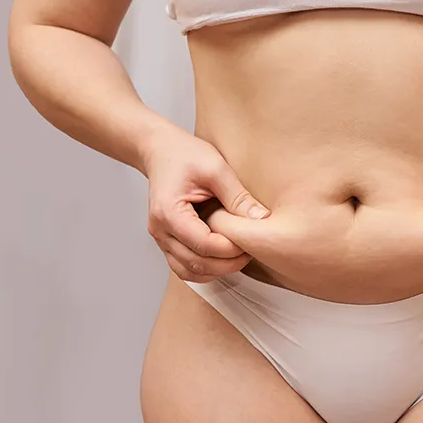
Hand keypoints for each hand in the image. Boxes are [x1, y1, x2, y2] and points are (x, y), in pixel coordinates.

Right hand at [142, 126, 269, 282]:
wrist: (161, 151)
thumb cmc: (184, 155)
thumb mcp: (216, 168)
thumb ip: (238, 197)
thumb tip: (261, 219)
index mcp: (169, 212)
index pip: (203, 245)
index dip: (230, 249)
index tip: (250, 242)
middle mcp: (160, 230)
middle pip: (195, 263)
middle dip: (226, 264)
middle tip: (250, 253)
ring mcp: (161, 238)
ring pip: (188, 271)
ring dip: (216, 271)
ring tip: (238, 257)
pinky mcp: (167, 241)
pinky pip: (184, 267)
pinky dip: (204, 269)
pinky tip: (222, 259)